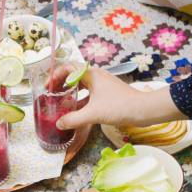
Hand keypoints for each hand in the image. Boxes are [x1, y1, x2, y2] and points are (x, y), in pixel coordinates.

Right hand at [55, 66, 185, 129]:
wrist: (144, 110)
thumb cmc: (119, 106)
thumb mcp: (93, 114)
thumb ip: (73, 119)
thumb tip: (59, 124)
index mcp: (91, 74)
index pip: (68, 67)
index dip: (55, 75)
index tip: (47, 87)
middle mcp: (96, 76)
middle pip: (73, 75)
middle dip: (61, 84)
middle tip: (51, 95)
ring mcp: (103, 84)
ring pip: (81, 85)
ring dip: (70, 92)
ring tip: (61, 102)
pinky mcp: (107, 93)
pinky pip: (89, 93)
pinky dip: (80, 100)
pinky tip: (76, 111)